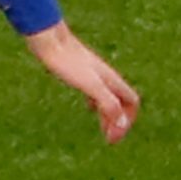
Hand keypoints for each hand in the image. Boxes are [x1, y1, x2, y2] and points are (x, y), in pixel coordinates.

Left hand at [24, 21, 139, 143]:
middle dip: (119, 121)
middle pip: (122, 102)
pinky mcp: (80, 71)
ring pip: (109, 96)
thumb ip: (107, 102)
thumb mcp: (90, 85)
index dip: (127, 121)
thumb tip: (121, 123)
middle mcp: (106, 76)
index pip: (132, 103)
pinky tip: (88, 106)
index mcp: (111, 80)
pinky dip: (97, 102)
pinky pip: (96, 90)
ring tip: (103, 128)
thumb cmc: (67, 62)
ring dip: (109, 114)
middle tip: (110, 139)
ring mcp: (93, 73)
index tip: (113, 138)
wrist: (48, 40)